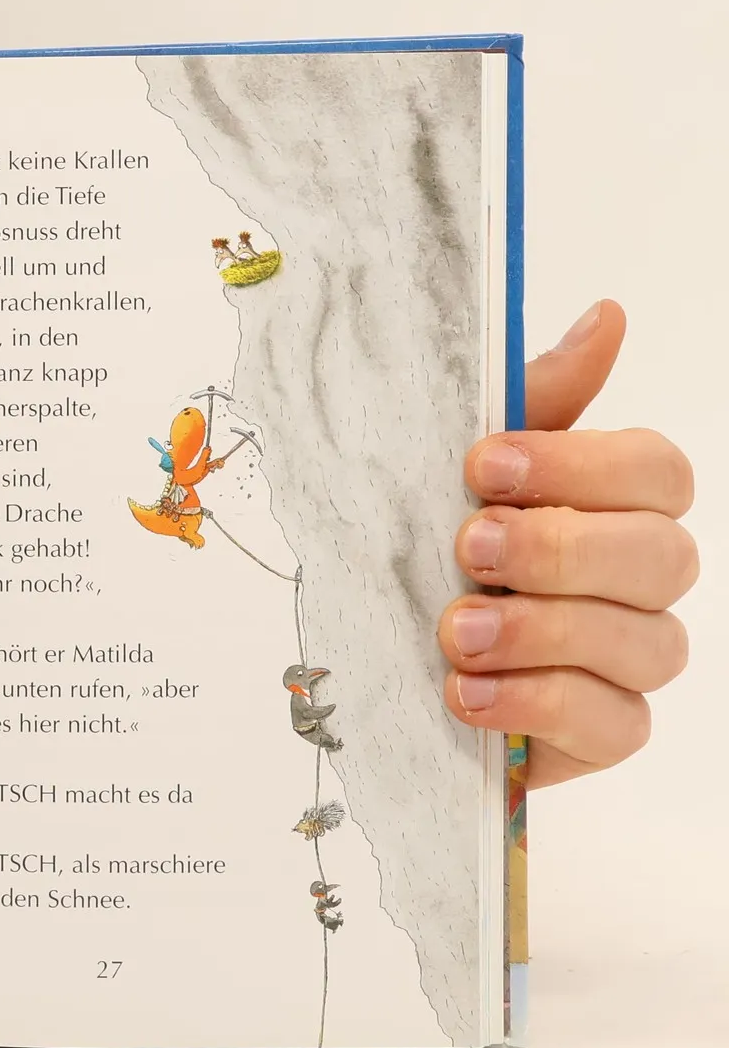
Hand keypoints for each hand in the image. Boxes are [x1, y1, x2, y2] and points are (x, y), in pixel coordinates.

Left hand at [440, 301, 695, 787]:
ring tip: (455, 632)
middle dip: (558, 550)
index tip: (481, 466)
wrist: (387, 655)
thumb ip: (536, 400)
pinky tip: (468, 694)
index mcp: (620, 501)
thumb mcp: (463, 469)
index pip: (656, 471)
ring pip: (644, 644)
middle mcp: (644, 577)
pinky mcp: (605, 732)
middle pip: (659, 556)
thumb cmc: (437, 545)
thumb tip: (607, 316)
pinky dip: (538, 706)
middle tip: (467, 548)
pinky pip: (615, 724)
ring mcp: (633, 658)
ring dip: (542, 633)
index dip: (578, 466)